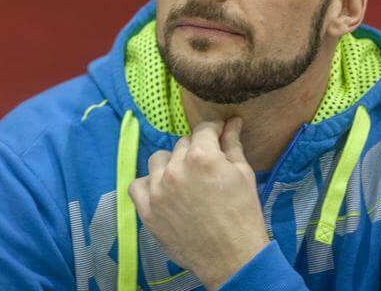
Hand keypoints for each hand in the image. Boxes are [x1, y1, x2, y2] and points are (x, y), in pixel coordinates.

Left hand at [128, 117, 269, 289]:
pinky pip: (137, 185)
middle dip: (195, 151)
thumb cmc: (243, 215)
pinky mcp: (146, 211)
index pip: (203, 130)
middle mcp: (175, 169)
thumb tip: (232, 121)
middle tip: (206, 168)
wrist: (231, 258)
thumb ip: (232, 144)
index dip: (213, 131)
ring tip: (184, 179)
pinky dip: (149, 185)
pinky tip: (162, 191)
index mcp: (202, 156)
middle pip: (182, 145)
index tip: (217, 137)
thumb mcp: (243, 174)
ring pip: (158, 160)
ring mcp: (157, 190)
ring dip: (170, 164)